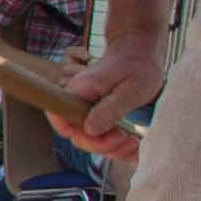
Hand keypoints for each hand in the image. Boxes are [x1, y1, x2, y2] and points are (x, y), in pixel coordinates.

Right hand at [45, 42, 167, 158]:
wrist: (140, 51)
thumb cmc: (138, 65)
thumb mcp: (130, 89)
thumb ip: (109, 109)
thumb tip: (89, 129)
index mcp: (80, 91)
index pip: (60, 119)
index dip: (78, 135)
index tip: (105, 136)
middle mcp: (78, 101)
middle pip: (77, 135)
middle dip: (102, 144)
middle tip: (127, 138)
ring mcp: (87, 109)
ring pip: (90, 139)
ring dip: (112, 148)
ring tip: (134, 142)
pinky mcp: (97, 115)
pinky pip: (100, 136)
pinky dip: (116, 146)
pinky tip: (132, 147)